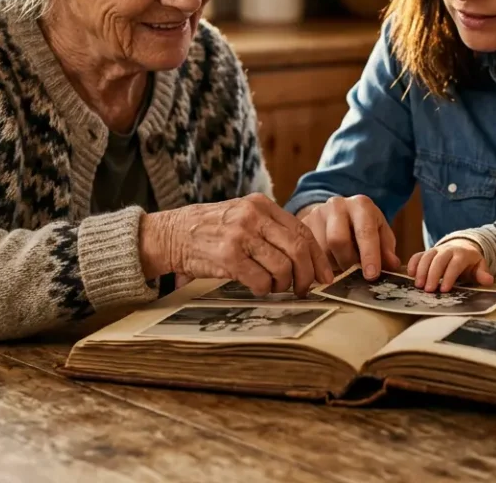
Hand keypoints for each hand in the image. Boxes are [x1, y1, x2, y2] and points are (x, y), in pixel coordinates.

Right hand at [140, 194, 333, 296]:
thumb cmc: (210, 230)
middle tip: (305, 289)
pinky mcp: (228, 256)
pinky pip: (260, 281)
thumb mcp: (242, 216)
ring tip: (276, 288)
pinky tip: (258, 289)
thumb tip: (306, 257)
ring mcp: (240, 235)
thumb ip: (270, 229)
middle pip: (299, 249)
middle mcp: (253, 216)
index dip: (318, 257)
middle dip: (308, 275)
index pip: (303, 230)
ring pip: (283, 267)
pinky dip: (264, 291)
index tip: (325, 275)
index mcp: (261, 204)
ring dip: (285, 285)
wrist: (170, 234)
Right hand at [297, 195, 399, 279]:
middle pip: (338, 240)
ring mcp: (317, 214)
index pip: (365, 231)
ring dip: (333, 266)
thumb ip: (386, 248)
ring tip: (341, 267)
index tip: (371, 275)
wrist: (336, 212)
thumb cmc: (363, 225)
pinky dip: (319, 265)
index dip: (369, 255)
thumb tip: (392, 265)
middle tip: (354, 276)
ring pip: (322, 250)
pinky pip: (308, 252)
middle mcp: (337, 205)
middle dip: (348, 263)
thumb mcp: (379, 232)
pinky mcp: (302, 225)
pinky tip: (327, 266)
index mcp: (361, 205)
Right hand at [407, 240, 493, 291]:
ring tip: (418, 285)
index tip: (444, 289)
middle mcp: (448, 249)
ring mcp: (436, 250)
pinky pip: (418, 255)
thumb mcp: (479, 267)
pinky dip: (413, 263)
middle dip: (432, 275)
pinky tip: (410, 275)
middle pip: (438, 260)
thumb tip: (488, 280)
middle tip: (428, 290)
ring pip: (426, 256)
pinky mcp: (427, 252)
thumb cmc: (470, 263)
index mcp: (462, 254)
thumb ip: (482, 274)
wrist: (462, 248)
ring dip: (421, 271)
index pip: (455, 264)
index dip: (449, 276)